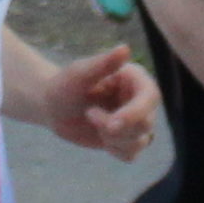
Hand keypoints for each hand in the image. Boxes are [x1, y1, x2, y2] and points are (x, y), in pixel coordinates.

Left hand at [42, 45, 155, 159]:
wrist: (53, 107)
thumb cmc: (64, 85)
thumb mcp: (79, 73)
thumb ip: (103, 64)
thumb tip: (125, 48)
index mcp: (134, 78)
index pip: (151, 97)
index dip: (135, 113)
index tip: (112, 124)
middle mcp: (140, 99)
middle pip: (146, 122)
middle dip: (117, 128)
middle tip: (89, 115)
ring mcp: (135, 120)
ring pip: (140, 141)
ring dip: (113, 139)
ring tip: (92, 120)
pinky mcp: (127, 139)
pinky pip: (131, 154)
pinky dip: (114, 150)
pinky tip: (99, 136)